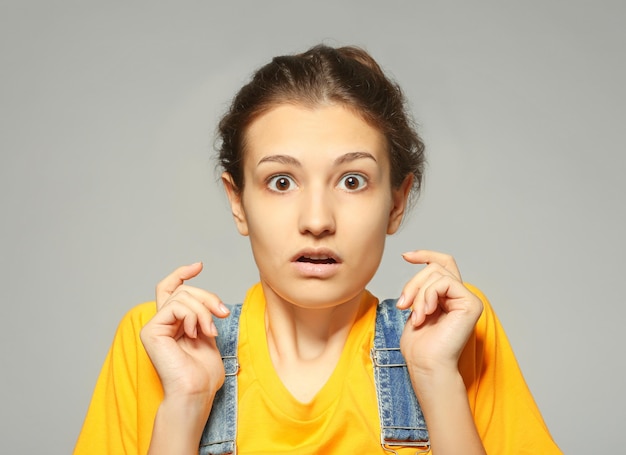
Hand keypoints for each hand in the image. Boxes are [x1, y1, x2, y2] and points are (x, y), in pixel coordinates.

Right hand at [140, 263, 229, 401]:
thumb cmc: (203, 373)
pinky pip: (175, 306)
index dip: (182, 273)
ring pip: (181, 296)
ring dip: (203, 310)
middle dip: (207, 296)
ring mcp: (155, 326)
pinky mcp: (151, 331)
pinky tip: (195, 333)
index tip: (199, 266)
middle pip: (182, 290)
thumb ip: (203, 315)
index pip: (171, 289)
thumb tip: (210, 300)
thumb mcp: (208, 335)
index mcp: (174, 323)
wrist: (196, 391)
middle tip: (223, 312)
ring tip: (210, 331)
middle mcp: (161, 322)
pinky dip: (192, 316)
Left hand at [397, 250, 482, 376]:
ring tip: (416, 315)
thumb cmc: (419, 346)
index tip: (405, 256)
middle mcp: (460, 296)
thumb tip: (417, 264)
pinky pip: (445, 282)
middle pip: (435, 267)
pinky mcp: (471, 303)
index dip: (425, 255)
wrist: (426, 365)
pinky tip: (425, 313)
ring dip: (419, 293)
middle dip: (413, 283)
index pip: (443, 264)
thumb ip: (421, 288)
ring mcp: (468, 299)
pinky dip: (428, 295)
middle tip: (403, 305)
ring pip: (437, 273)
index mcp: (448, 297)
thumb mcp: (415, 308)